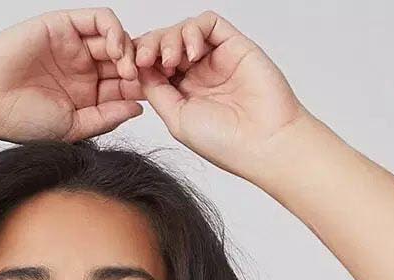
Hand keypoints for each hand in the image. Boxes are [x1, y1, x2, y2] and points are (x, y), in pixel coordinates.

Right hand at [0, 10, 144, 144]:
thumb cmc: (17, 119)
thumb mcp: (72, 127)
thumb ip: (106, 117)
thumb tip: (139, 109)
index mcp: (85, 95)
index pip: (123, 87)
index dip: (142, 90)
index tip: (157, 98)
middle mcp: (82, 68)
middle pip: (124, 60)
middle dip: (142, 67)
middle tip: (153, 78)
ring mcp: (74, 44)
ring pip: (115, 39)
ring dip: (130, 51)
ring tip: (132, 69)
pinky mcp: (64, 24)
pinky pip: (99, 19)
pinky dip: (114, 31)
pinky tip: (116, 51)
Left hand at [130, 12, 307, 178]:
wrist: (264, 141)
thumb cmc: (225, 142)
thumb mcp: (177, 118)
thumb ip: (157, 91)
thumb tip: (137, 69)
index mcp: (182, 95)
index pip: (153, 67)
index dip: (138, 62)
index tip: (129, 69)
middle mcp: (198, 75)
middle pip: (164, 45)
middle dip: (149, 46)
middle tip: (144, 58)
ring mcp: (215, 59)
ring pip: (183, 31)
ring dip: (169, 38)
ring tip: (172, 59)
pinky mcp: (234, 44)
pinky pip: (208, 23)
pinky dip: (194, 30)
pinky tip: (193, 53)